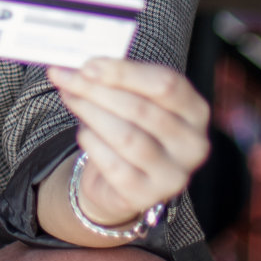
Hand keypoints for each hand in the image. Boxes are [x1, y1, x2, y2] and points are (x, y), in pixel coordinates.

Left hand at [48, 58, 209, 227]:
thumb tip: (76, 64)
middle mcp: (193, 145)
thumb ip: (116, 79)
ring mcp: (173, 174)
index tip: (88, 65)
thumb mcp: (133, 97)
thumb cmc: (130, 126)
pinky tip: (84, 133)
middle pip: (140, 109)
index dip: (124, 72)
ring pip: (125, 136)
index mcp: (195, 111)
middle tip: (64, 77)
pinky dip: (91, 142)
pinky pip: (112, 164)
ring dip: (90, 112)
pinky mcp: (147, 195)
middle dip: (95, 90)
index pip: (166, 85)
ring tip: (70, 98)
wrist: (121, 180)